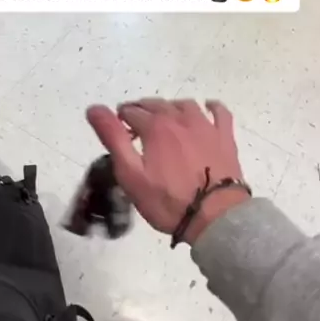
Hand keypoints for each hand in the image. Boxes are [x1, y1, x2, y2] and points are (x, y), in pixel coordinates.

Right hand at [86, 98, 249, 244]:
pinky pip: (219, 112)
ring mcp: (206, 127)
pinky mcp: (225, 138)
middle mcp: (180, 119)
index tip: (118, 128)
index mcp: (155, 127)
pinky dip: (210, 107)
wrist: (214, 216)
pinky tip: (206, 108)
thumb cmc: (167, 201)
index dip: (121, 118)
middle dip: (142, 110)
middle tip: (135, 124)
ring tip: (165, 119)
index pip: (132, 111)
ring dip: (171, 107)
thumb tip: (94, 108)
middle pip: (157, 104)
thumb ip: (113, 138)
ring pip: (185, 105)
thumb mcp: (131, 174)